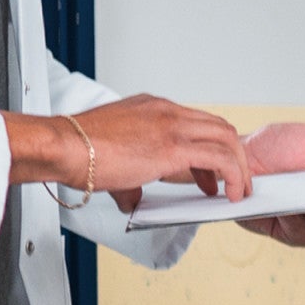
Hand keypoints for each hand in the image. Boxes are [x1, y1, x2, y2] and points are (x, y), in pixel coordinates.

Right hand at [4, 95, 250, 211]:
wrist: (65, 146)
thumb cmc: (79, 149)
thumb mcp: (112, 157)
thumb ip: (129, 177)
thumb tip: (132, 197)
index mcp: (153, 108)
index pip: (197, 123)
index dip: (211, 149)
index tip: (210, 174)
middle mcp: (167, 111)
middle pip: (219, 127)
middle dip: (232, 157)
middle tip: (232, 182)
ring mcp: (172, 126)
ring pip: (226, 139)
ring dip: (238, 167)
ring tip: (238, 190)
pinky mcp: (173, 148)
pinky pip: (219, 159)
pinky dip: (233, 176)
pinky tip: (231, 193)